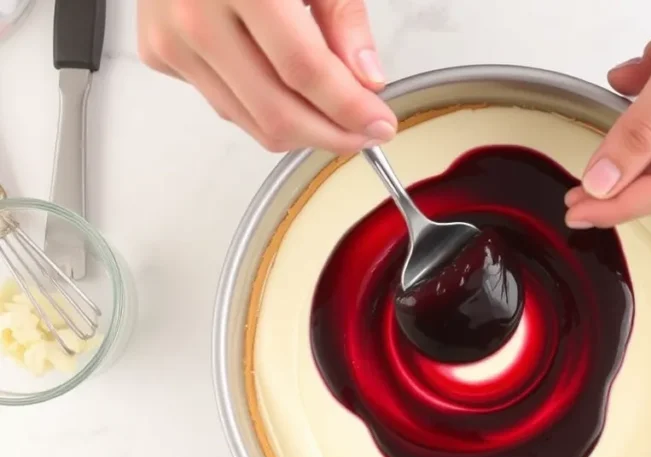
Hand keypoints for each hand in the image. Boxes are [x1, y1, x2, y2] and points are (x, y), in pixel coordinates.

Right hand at [138, 0, 397, 154]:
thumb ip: (342, 17)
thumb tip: (367, 80)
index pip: (305, 70)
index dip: (349, 108)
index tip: (379, 124)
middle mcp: (196, 16)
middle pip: (275, 112)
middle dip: (331, 136)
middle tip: (363, 134)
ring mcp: (171, 40)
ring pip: (250, 121)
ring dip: (300, 132)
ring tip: (332, 118)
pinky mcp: (160, 54)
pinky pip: (225, 104)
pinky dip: (262, 109)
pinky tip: (285, 90)